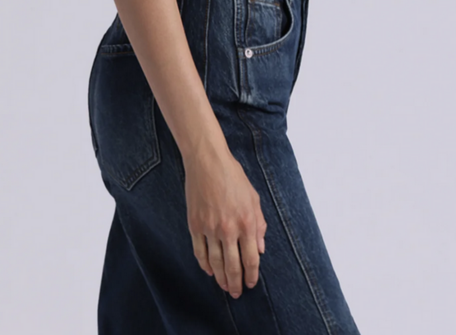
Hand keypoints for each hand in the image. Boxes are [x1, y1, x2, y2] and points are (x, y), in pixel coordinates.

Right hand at [184, 144, 266, 297]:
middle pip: (233, 266)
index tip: (250, 284)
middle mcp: (229, 228)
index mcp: (246, 222)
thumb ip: (259, 225)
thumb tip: (261, 249)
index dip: (251, 275)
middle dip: (235, 283)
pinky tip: (209, 271)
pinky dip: (204, 264)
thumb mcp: (254, 198)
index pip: (251, 258)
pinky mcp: (195, 224)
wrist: (207, 161)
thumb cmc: (233, 176)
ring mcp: (210, 228)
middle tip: (236, 293)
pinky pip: (199, 251)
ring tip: (223, 286)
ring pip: (215, 262)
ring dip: (220, 278)